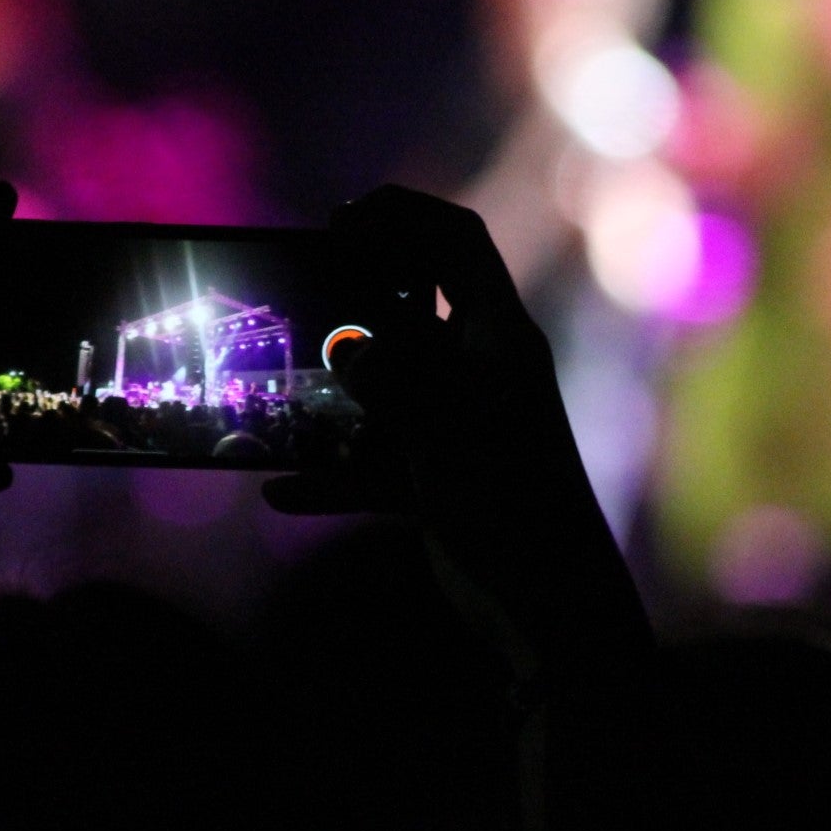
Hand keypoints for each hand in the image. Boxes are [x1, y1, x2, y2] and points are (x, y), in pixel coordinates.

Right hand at [264, 186, 649, 672]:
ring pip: (388, 385)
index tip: (340, 220)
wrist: (552, 614)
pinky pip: (375, 461)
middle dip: (359, 293)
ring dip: (336, 390)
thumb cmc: (512, 511)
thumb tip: (348, 343)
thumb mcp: (443, 432)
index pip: (459, 243)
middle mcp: (481, 374)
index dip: (404, 216)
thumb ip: (395, 378)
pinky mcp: (441, 481)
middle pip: (416, 305)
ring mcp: (460, 428)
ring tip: (277, 389)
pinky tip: (283, 491)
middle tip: (300, 287)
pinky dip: (333, 473)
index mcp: (499, 340)